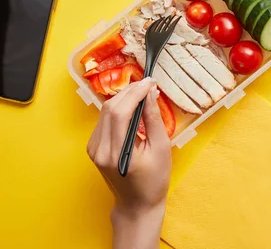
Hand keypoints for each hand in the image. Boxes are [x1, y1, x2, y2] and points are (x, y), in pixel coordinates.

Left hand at [87, 78, 171, 248]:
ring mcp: (93, 149)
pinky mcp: (93, 149)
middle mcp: (100, 149)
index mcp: (117, 152)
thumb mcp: (161, 149)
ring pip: (105, 113)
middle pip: (110, 109)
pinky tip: (131, 106)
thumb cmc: (154, 181)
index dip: (135, 92)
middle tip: (147, 83)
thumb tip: (151, 94)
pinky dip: (117, 110)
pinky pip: (104, 121)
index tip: (150, 81)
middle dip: (129, 92)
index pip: (121, 112)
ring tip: (141, 92)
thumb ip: (154, 119)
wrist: (137, 204)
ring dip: (123, 99)